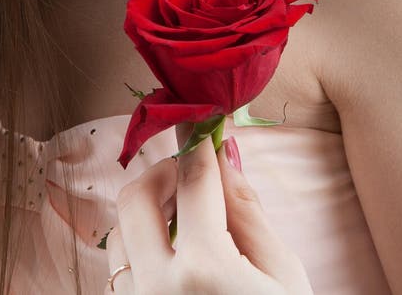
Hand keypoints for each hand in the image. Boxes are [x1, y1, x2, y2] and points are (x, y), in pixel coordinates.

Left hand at [105, 123, 313, 293]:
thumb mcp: (283, 275)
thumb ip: (248, 211)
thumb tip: (223, 156)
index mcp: (203, 270)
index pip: (193, 181)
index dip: (198, 144)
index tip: (201, 123)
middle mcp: (156, 289)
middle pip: (134, 197)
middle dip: (162, 173)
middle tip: (191, 173)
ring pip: (118, 235)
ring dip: (147, 213)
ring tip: (184, 217)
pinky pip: (120, 274)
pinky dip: (141, 251)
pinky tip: (173, 254)